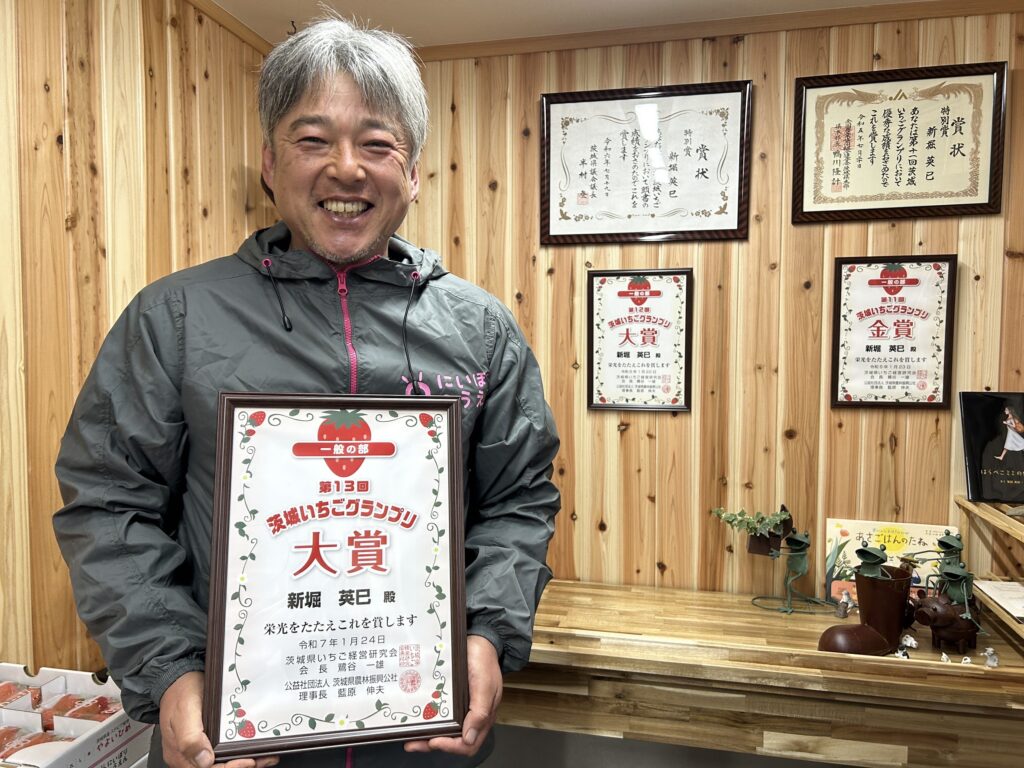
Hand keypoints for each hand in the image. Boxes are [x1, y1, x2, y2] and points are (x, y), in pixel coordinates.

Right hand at [159, 671, 278, 767]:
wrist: (179, 678)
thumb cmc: (181, 693)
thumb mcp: (185, 712)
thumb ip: (190, 738)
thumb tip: (204, 761)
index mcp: (180, 755)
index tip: (248, 761)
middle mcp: (189, 756)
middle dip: (241, 766)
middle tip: (262, 759)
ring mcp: (198, 749)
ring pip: (222, 763)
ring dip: (245, 762)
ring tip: (266, 757)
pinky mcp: (208, 740)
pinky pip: (224, 753)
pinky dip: (240, 754)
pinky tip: (255, 750)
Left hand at [404, 635, 501, 756]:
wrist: (479, 640)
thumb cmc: (484, 661)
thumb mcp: (485, 684)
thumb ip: (480, 712)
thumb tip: (469, 739)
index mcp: (482, 716)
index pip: (468, 744)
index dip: (451, 747)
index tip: (434, 741)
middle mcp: (471, 716)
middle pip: (453, 741)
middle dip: (432, 744)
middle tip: (413, 743)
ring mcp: (460, 708)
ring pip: (444, 730)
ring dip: (427, 736)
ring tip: (410, 738)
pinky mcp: (451, 699)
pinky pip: (440, 715)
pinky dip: (428, 721)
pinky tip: (415, 719)